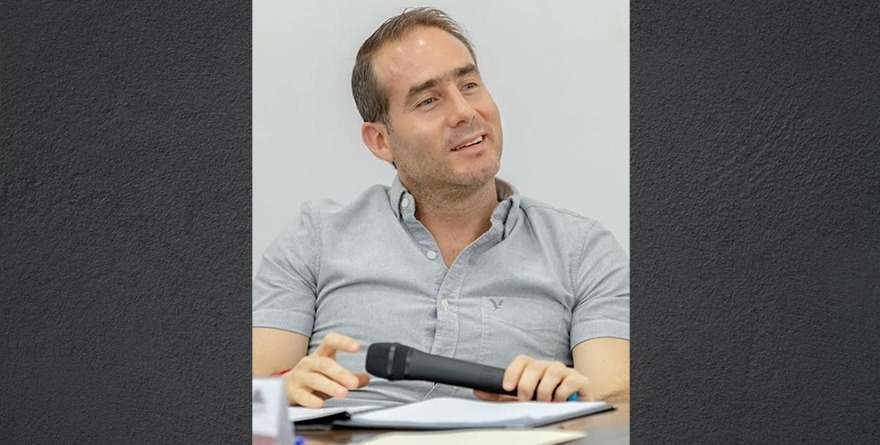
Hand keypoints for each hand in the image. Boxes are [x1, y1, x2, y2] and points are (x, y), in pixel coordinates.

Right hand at [282, 333, 369, 407]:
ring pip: (315, 379)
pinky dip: (311, 400)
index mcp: (320, 354)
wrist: (286, 386)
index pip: (330, 341)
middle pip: (325, 364)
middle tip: (354, 383)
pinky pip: (302, 396)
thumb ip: (350, 375)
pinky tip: (320, 403)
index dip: (343, 342)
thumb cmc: (314, 376)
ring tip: (343, 393)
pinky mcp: (294, 392)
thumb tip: (367, 377)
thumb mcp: (332, 373)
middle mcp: (309, 363)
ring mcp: (300, 376)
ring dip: (330, 386)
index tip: (357, 347)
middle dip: (341, 373)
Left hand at [473, 355, 592, 401]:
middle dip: (526, 384)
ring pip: (553, 371)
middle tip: (525, 399)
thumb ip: (501, 397)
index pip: (522, 360)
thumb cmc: (547, 405)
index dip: (513, 371)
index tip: (507, 387)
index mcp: (535, 369)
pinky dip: (562, 393)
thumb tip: (479, 391)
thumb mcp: (521, 402)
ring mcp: (566, 372)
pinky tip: (559, 402)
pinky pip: (571, 381)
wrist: (575, 413)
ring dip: (544, 390)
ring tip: (544, 403)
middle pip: (535, 365)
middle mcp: (550, 367)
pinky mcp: (581, 381)